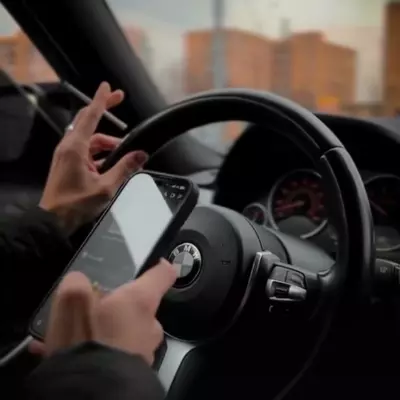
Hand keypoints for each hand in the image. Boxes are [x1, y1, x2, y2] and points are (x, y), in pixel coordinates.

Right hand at [30, 259, 176, 364]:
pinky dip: (101, 352)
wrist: (92, 393)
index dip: (160, 267)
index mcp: (141, 300)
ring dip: (109, 331)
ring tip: (80, 336)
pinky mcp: (134, 372)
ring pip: (127, 333)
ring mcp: (145, 351)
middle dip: (121, 308)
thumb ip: (78, 284)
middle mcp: (150, 325)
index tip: (157, 264)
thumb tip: (79, 282)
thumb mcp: (73, 300)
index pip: (163, 274)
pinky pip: (118, 355)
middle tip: (96, 310)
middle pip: (141, 307)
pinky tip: (74, 356)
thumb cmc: (86, 338)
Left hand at [39, 82, 147, 233]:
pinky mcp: (68, 164)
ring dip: (108, 142)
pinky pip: (87, 151)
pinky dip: (100, 153)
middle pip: (88, 122)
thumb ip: (124, 168)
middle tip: (120, 101)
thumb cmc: (76, 204)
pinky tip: (113, 163)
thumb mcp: (105, 187)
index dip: (101, 100)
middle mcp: (69, 147)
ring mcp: (67, 155)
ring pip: (90, 139)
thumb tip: (142, 154)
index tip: (108, 87)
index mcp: (75, 148)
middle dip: (104, 111)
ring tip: (126, 152)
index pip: (90, 116)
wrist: (53, 221)